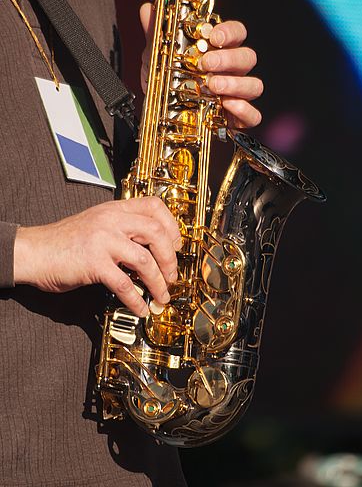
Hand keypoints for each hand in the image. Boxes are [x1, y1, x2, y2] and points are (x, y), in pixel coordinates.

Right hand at [13, 198, 180, 317]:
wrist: (33, 251)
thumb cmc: (65, 242)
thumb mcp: (97, 225)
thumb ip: (122, 231)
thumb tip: (152, 253)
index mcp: (114, 209)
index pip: (154, 206)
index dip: (171, 225)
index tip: (176, 244)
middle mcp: (111, 220)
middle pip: (156, 232)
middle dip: (170, 257)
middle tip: (172, 275)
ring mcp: (103, 240)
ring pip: (145, 260)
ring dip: (158, 282)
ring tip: (161, 296)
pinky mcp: (94, 263)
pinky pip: (124, 283)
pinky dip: (136, 299)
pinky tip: (140, 308)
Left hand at [140, 3, 262, 128]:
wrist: (163, 115)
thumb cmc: (169, 81)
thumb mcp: (157, 57)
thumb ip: (156, 34)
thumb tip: (148, 8)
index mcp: (221, 50)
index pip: (237, 33)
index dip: (230, 32)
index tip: (213, 36)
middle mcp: (234, 71)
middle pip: (248, 57)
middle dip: (228, 59)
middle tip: (206, 64)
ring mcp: (239, 94)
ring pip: (254, 85)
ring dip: (235, 84)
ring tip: (212, 85)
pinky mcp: (238, 119)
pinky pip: (253, 116)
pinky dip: (244, 111)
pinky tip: (227, 106)